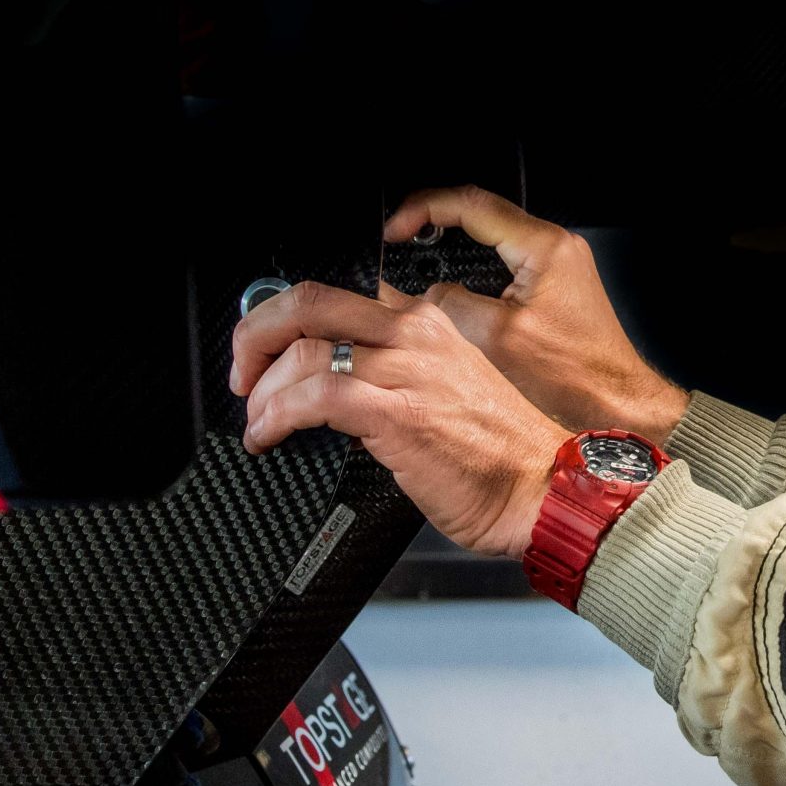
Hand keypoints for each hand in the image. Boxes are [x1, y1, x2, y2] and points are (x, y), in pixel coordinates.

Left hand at [230, 282, 564, 557]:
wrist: (543, 489)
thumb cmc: (500, 454)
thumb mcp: (447, 390)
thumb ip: (392, 375)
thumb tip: (329, 386)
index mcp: (428, 322)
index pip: (339, 295)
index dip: (287, 317)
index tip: (265, 349)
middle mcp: (416, 334)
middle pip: (310, 302)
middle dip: (256, 333)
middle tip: (242, 372)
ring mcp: (407, 370)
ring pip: (303, 351)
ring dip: (262, 391)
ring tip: (259, 421)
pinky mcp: (396, 413)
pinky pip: (314, 396)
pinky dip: (276, 416)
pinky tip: (269, 436)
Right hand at [384, 185, 689, 444]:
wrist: (614, 399)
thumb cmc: (575, 375)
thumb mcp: (498, 339)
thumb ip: (453, 305)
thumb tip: (423, 294)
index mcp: (543, 247)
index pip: (471, 205)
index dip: (423, 211)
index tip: (395, 229)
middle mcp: (555, 245)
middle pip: (482, 210)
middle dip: (435, 219)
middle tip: (399, 236)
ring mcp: (557, 260)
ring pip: (493, 232)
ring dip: (455, 239)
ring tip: (417, 253)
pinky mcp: (554, 280)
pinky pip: (506, 255)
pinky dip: (475, 261)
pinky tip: (453, 281)